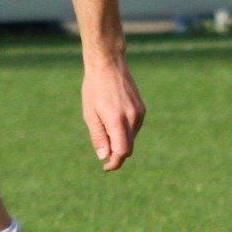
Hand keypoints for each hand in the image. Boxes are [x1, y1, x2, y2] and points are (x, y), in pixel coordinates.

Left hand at [82, 55, 144, 170]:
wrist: (109, 64)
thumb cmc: (94, 88)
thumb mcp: (89, 114)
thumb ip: (98, 136)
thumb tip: (104, 156)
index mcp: (117, 120)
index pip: (122, 151)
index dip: (115, 163)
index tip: (106, 166)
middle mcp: (132, 118)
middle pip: (129, 147)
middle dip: (117, 154)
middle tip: (103, 151)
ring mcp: (139, 113)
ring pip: (132, 137)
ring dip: (121, 140)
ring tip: (104, 125)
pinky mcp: (142, 108)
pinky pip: (135, 127)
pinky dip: (126, 131)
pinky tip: (113, 118)